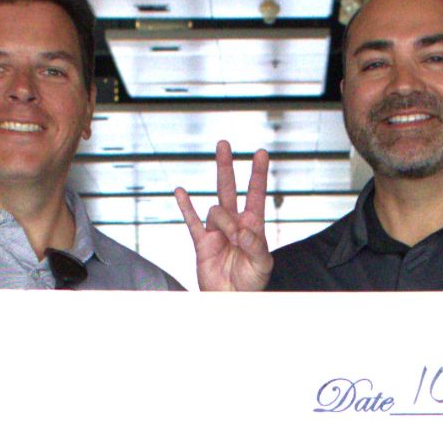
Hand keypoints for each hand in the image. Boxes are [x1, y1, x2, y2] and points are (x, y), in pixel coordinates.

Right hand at [175, 143, 275, 292]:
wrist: (232, 299)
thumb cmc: (252, 283)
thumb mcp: (262, 265)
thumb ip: (256, 246)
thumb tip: (244, 230)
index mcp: (253, 225)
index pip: (256, 194)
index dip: (258, 174)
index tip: (260, 153)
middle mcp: (235, 223)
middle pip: (229, 188)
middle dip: (226, 166)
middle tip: (223, 143)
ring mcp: (217, 231)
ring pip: (215, 210)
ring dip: (223, 222)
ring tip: (231, 240)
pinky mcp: (202, 242)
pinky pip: (191, 221)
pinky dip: (185, 206)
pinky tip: (180, 192)